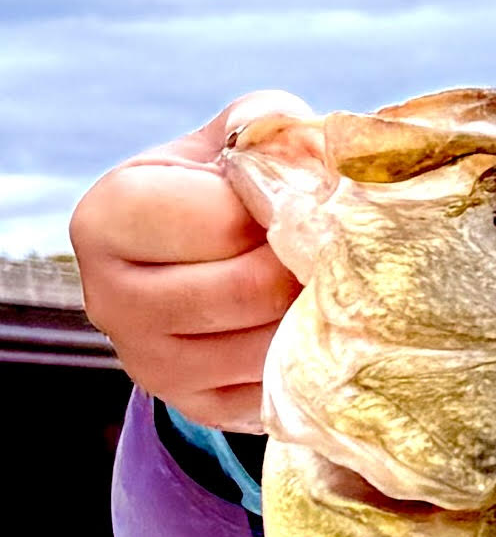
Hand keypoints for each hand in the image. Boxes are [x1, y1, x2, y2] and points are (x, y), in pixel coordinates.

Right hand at [66, 90, 314, 430]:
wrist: (203, 264)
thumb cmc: (221, 191)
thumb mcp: (234, 143)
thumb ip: (270, 129)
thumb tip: (325, 151)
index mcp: (107, 220)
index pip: (218, 220)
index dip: (281, 208)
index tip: (307, 201)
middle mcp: (111, 299)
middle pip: (248, 290)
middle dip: (309, 265)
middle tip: (347, 249)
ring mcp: (151, 364)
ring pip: (269, 346)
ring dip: (323, 315)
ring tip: (345, 284)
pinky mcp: (198, 406)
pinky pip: (280, 390)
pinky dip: (318, 358)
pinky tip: (327, 326)